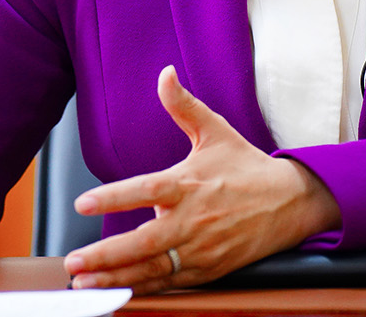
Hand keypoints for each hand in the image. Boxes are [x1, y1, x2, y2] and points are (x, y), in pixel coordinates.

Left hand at [62, 66, 341, 293]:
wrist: (292, 203)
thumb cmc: (248, 168)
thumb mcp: (215, 132)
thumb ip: (183, 106)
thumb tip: (164, 74)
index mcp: (189, 183)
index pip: (146, 190)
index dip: (113, 198)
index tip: (83, 203)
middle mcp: (193, 219)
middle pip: (144, 241)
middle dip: (106, 255)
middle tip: (74, 261)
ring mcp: (201, 249)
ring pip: (152, 268)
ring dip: (116, 278)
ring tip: (85, 282)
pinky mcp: (209, 270)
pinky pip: (170, 282)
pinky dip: (143, 288)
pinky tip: (117, 291)